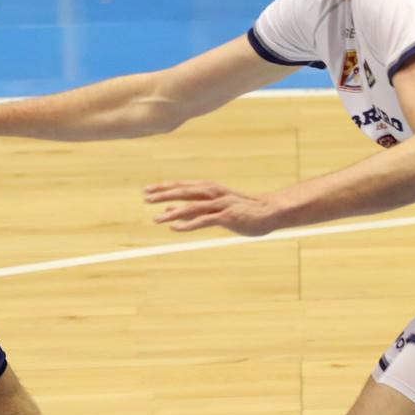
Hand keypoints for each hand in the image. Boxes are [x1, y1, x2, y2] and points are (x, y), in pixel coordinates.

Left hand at [143, 180, 284, 235]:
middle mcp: (213, 193)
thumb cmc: (241, 209)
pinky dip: (189, 224)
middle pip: (184, 192)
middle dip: (164, 194)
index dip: (164, 187)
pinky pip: (205, 220)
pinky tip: (176, 229)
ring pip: (192, 206)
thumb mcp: (214, 206)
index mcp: (209, 188)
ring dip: (173, 212)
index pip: (182, 185)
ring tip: (156, 218)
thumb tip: (168, 211)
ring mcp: (221, 204)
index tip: (146, 190)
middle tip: (145, 198)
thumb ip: (192, 209)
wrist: (269, 212)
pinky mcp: (228, 216)